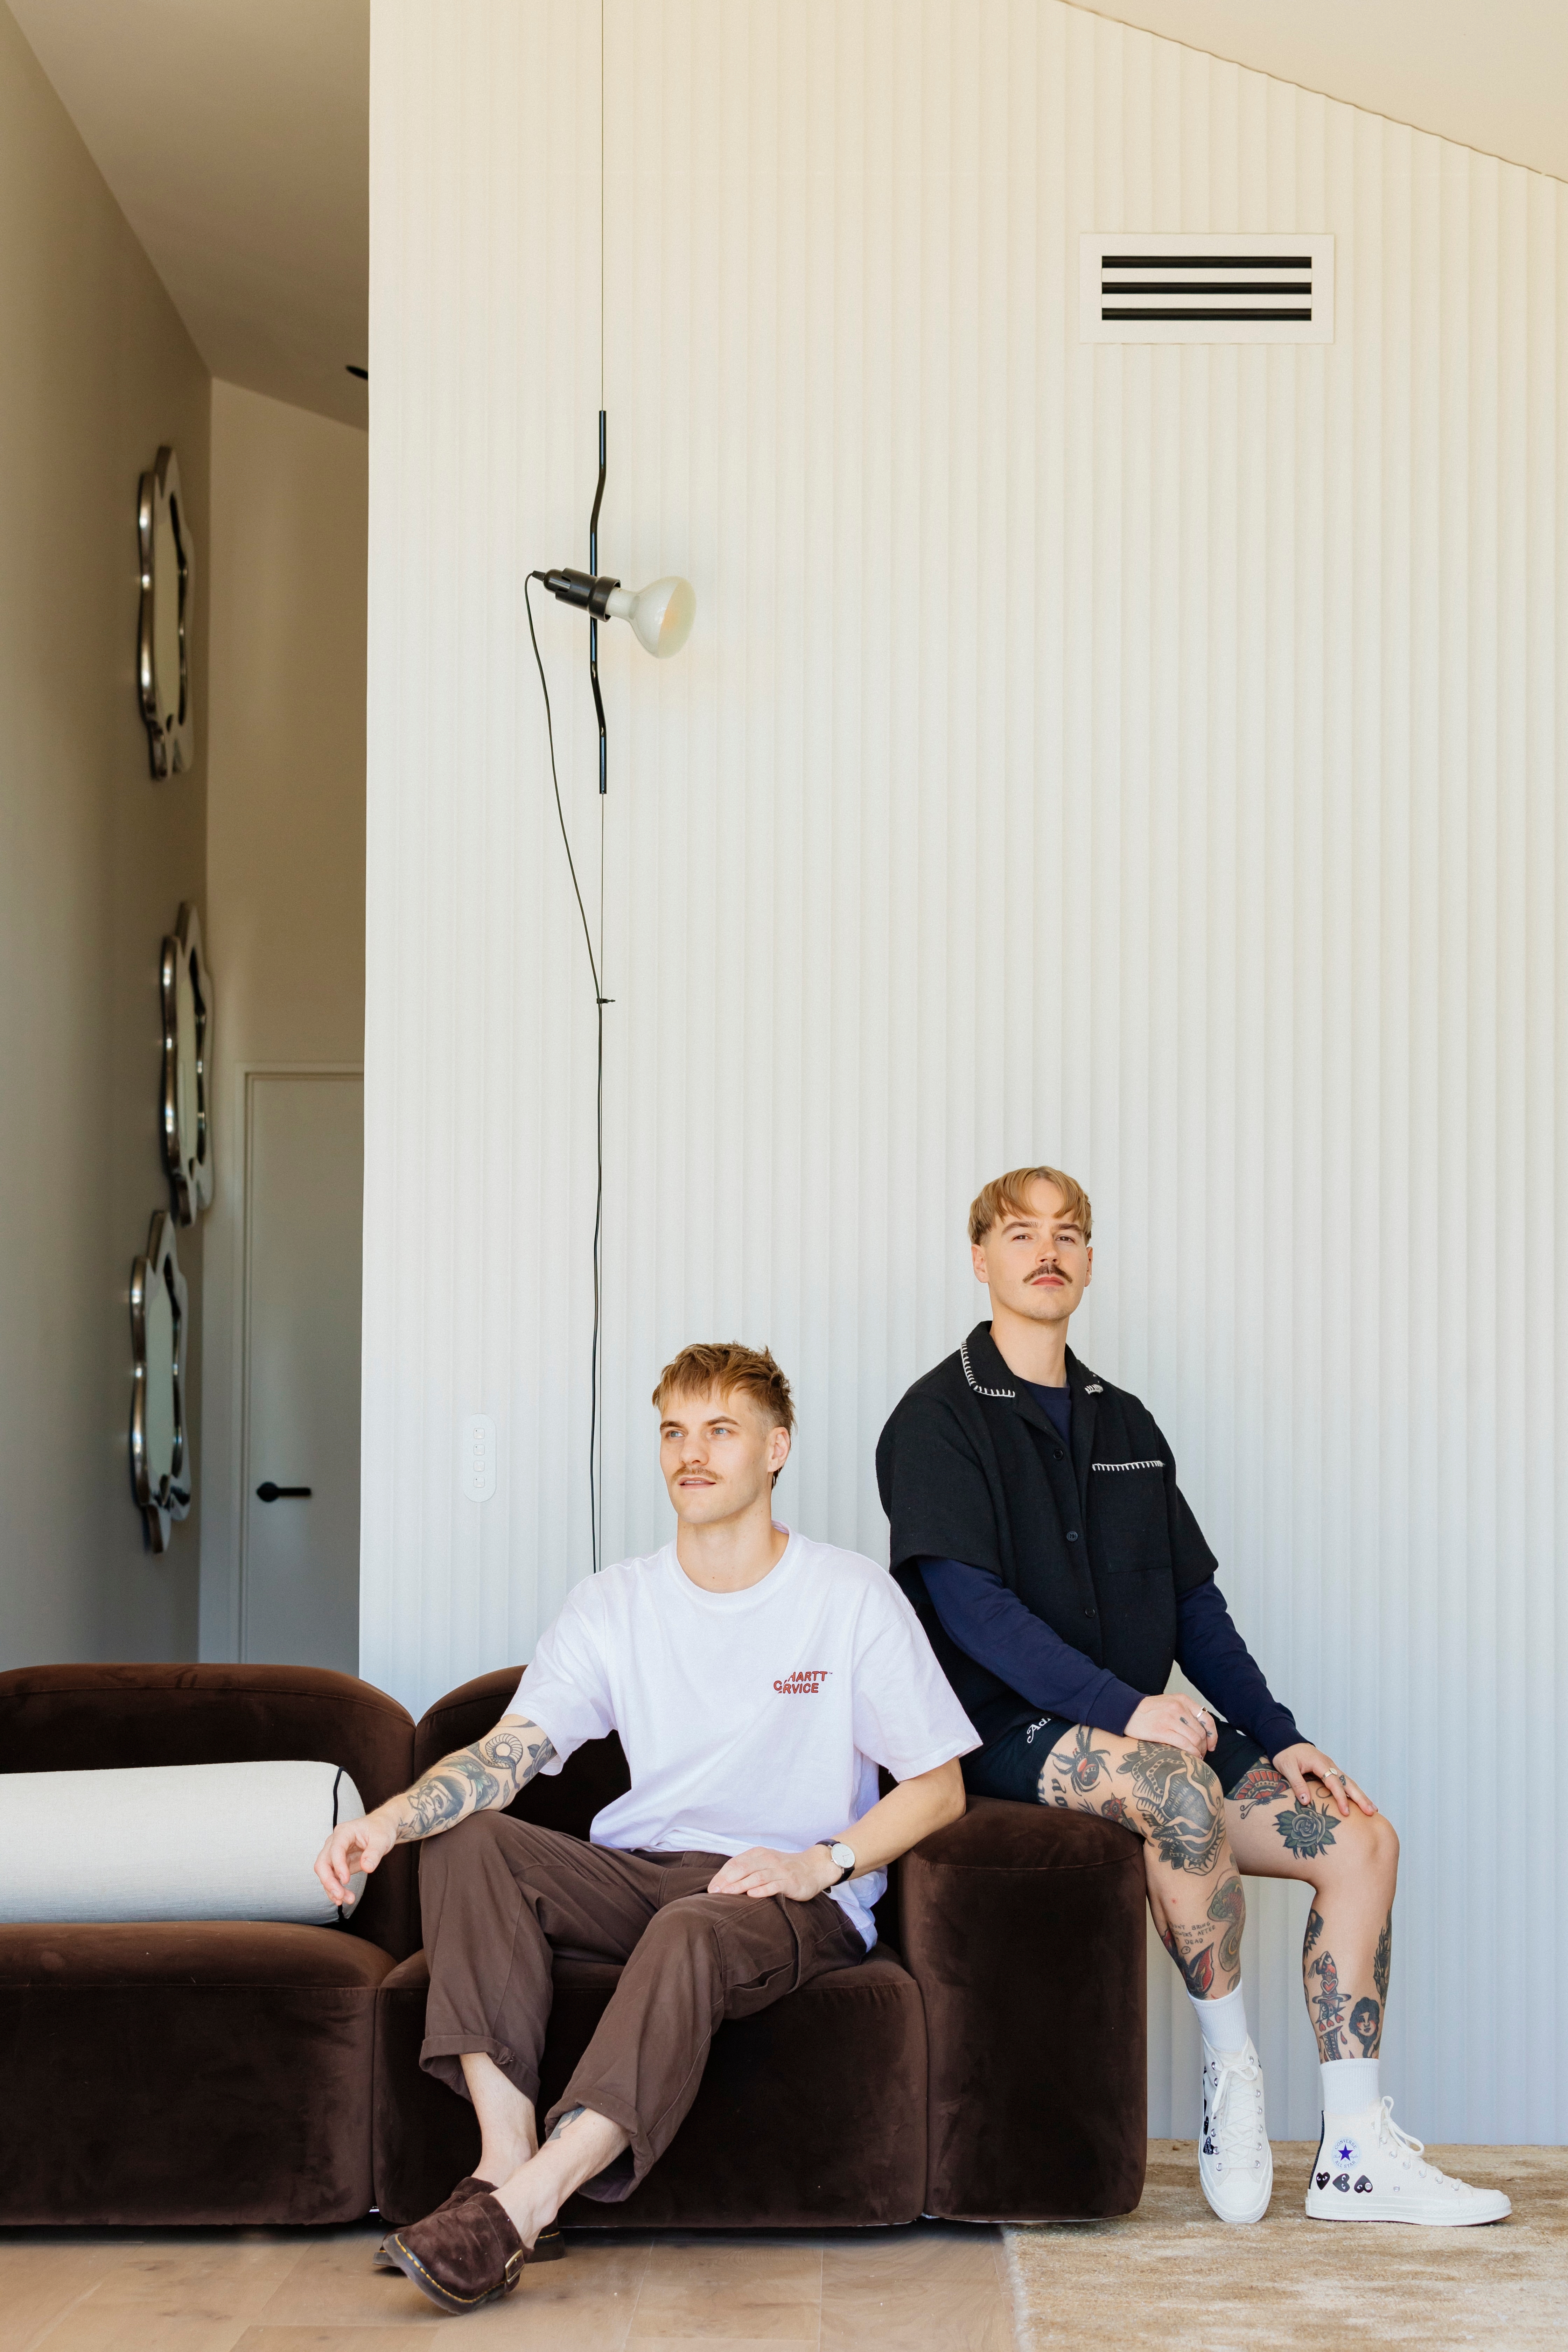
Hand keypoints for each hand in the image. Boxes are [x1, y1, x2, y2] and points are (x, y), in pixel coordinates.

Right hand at [314, 1804, 398, 1903]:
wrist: (381, 1828)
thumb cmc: (381, 1829)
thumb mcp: (382, 1839)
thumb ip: (374, 1853)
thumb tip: (367, 1867)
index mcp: (344, 1832)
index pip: (335, 1849)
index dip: (338, 1865)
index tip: (346, 1880)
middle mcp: (334, 1842)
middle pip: (322, 1863)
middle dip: (329, 1881)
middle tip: (340, 1895)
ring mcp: (334, 1854)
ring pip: (325, 1873)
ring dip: (333, 1889)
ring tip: (347, 1899)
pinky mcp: (338, 1864)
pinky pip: (332, 1878)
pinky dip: (335, 1889)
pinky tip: (342, 1898)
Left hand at [707, 1844, 838, 1901]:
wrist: (813, 1867)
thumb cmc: (783, 1869)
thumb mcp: (764, 1864)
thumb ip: (746, 1870)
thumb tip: (722, 1884)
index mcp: (758, 1854)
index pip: (735, 1863)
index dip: (722, 1876)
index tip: (711, 1889)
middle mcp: (767, 1860)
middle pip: (743, 1869)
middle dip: (727, 1881)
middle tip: (714, 1893)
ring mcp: (779, 1871)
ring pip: (756, 1877)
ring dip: (740, 1885)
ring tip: (727, 1895)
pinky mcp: (790, 1882)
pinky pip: (774, 1885)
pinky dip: (762, 1890)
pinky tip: (752, 1895)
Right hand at [1123, 1694, 1216, 1756]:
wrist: (1126, 1711)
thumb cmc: (1148, 1710)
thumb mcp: (1169, 1703)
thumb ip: (1185, 1712)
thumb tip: (1202, 1732)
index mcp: (1182, 1699)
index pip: (1207, 1718)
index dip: (1212, 1735)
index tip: (1212, 1745)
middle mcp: (1178, 1707)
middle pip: (1201, 1732)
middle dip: (1204, 1746)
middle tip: (1201, 1754)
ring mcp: (1170, 1719)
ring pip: (1194, 1739)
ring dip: (1198, 1752)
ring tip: (1195, 1757)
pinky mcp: (1161, 1730)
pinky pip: (1184, 1745)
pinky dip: (1191, 1754)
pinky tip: (1191, 1758)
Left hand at [1273, 1741, 1375, 1818]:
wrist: (1286, 1741)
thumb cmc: (1286, 1754)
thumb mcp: (1287, 1768)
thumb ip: (1297, 1784)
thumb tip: (1306, 1802)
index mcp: (1320, 1763)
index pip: (1334, 1783)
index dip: (1341, 1798)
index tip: (1346, 1812)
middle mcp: (1330, 1765)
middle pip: (1348, 1782)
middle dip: (1361, 1798)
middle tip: (1372, 1812)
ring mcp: (1332, 1768)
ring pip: (1350, 1782)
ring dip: (1361, 1796)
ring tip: (1373, 1810)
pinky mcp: (1331, 1771)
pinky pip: (1345, 1782)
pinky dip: (1354, 1792)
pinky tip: (1361, 1801)